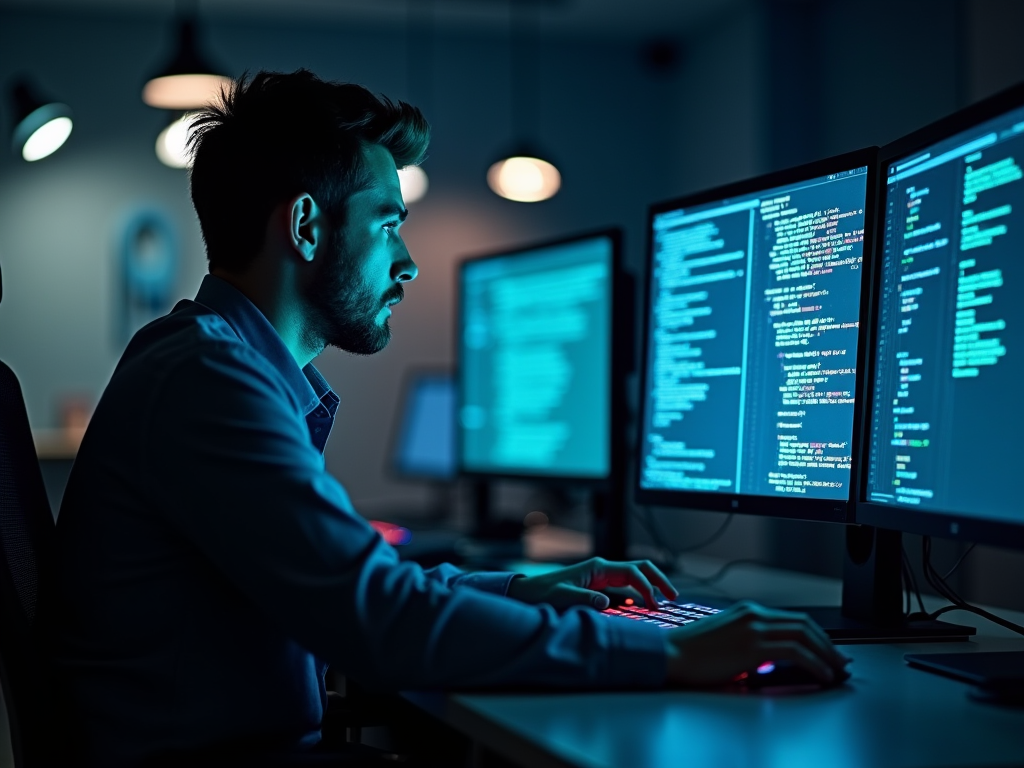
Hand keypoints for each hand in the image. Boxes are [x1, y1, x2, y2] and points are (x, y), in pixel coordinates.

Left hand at [506, 557, 677, 610]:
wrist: (527, 593)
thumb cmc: (542, 593)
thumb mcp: (562, 597)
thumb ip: (584, 599)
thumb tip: (606, 603)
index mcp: (598, 568)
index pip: (632, 572)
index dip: (648, 587)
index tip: (655, 604)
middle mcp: (602, 569)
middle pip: (639, 569)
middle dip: (658, 580)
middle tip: (674, 596)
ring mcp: (601, 577)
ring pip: (634, 577)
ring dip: (651, 586)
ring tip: (664, 601)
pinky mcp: (598, 586)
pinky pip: (624, 587)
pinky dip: (638, 594)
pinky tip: (643, 606)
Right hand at [664, 601, 849, 685]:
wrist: (671, 654)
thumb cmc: (692, 653)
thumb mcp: (726, 639)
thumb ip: (750, 642)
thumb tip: (772, 657)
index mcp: (747, 611)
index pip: (792, 619)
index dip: (816, 635)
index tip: (828, 650)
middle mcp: (754, 615)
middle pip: (804, 624)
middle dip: (827, 644)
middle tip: (841, 661)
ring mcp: (754, 628)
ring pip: (805, 636)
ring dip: (827, 654)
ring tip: (837, 670)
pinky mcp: (753, 647)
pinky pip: (796, 653)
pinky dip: (815, 663)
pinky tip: (822, 674)